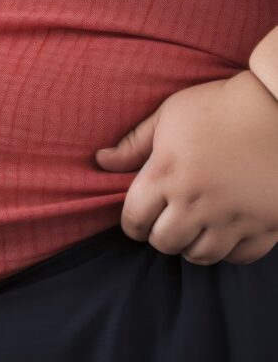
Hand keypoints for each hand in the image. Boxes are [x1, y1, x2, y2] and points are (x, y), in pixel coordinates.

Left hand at [95, 70, 277, 265]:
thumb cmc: (221, 105)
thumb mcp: (170, 115)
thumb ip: (133, 144)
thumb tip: (101, 161)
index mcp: (166, 175)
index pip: (134, 219)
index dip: (132, 223)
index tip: (139, 219)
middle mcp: (196, 201)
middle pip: (164, 242)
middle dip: (160, 234)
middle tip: (167, 223)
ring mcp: (233, 216)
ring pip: (200, 254)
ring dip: (191, 245)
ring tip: (194, 228)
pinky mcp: (267, 223)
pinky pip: (239, 256)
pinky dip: (229, 251)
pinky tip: (226, 233)